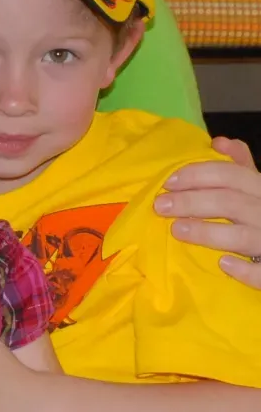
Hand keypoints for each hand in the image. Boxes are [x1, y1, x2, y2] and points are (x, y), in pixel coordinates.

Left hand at [156, 137, 260, 286]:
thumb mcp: (255, 187)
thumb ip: (239, 166)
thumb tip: (219, 141)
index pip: (232, 174)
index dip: (198, 175)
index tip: (167, 182)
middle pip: (231, 202)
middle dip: (191, 202)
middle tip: (160, 206)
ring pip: (242, 236)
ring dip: (207, 232)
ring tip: (176, 230)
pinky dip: (245, 270)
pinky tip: (223, 264)